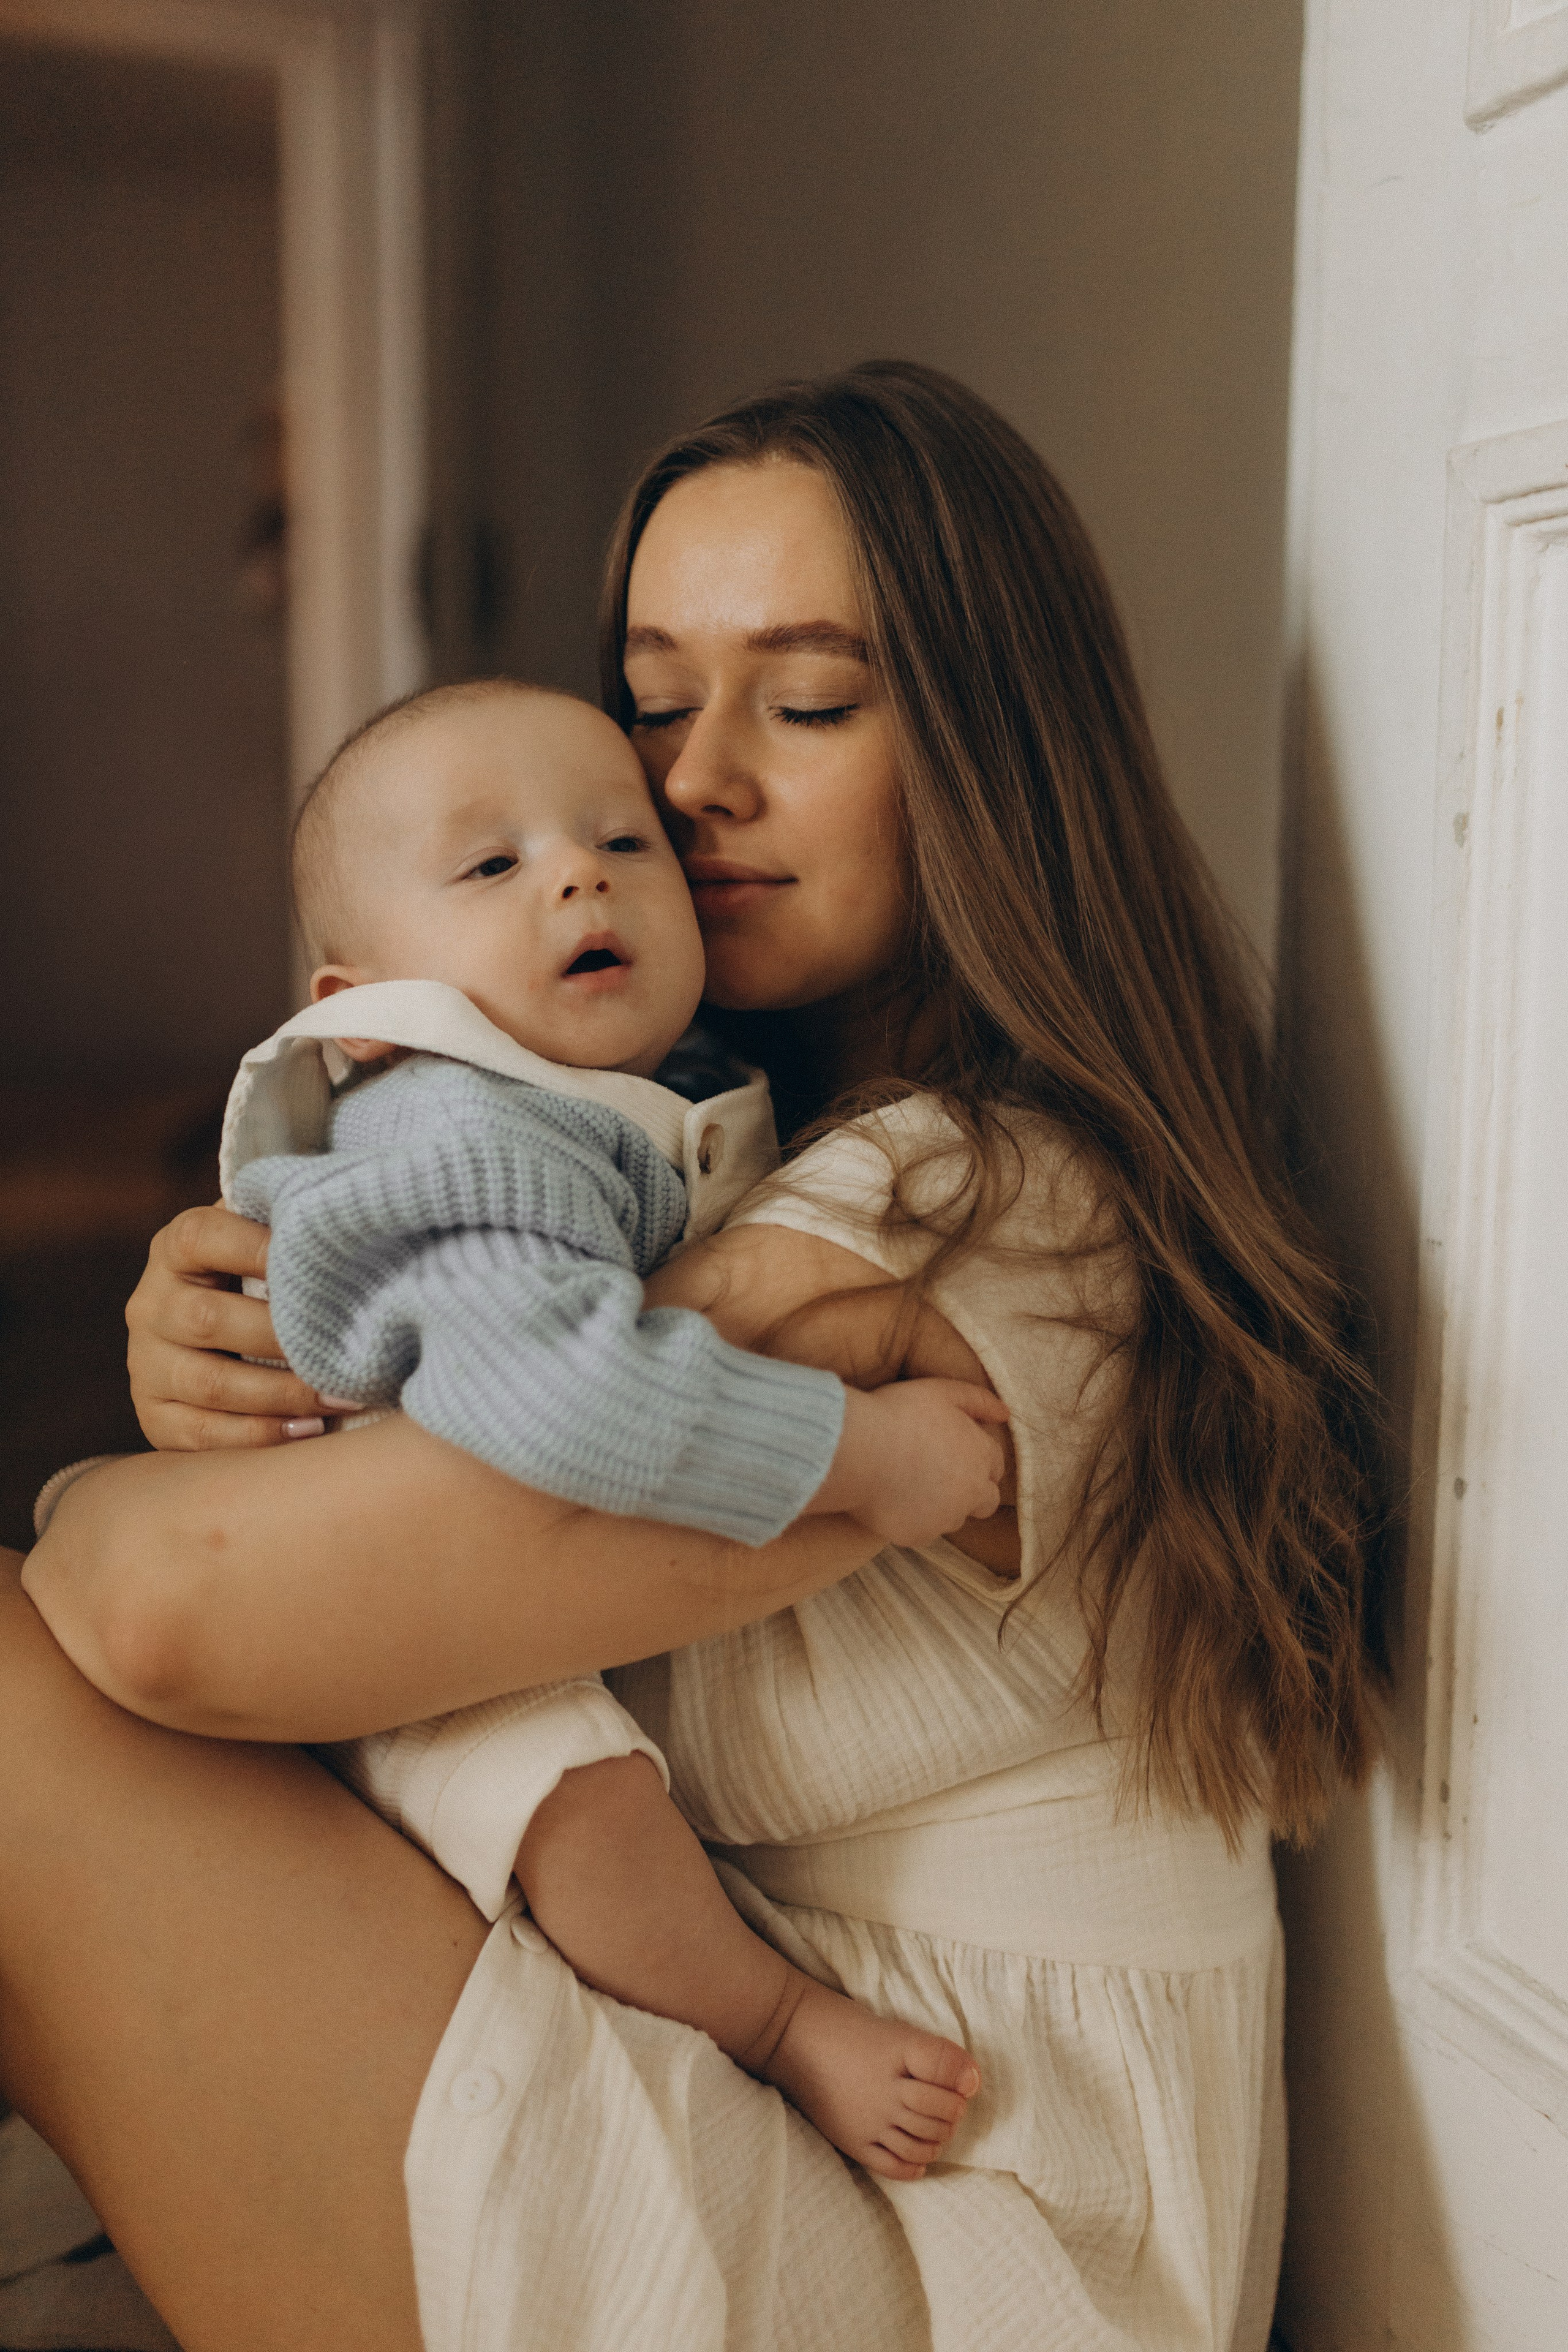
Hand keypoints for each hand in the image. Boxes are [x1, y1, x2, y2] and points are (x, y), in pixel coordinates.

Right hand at [125, 1204, 333, 1450]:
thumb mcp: (264, 1239)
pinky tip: (310, 1430)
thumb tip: (341, 1209)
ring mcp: (147, 1364)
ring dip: (284, 1395)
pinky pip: (203, 1434)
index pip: (202, 1237)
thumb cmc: (265, 1278)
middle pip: (208, 1320)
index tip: (322, 1262)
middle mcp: (151, 1305)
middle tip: (349, 1349)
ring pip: (211, 1384)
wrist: (216, 1333)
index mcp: (175, 1249)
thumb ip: (287, 1221)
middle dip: (284, 1339)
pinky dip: (260, 1436)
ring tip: (343, 1396)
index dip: (257, 1247)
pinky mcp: (156, 1416)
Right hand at [812, 1378, 1009, 1547]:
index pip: (995, 1465)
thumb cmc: (896, 1414)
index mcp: (980, 1455)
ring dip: (941, 1506)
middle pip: (985, 1500)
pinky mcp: (918, 1536)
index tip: (952, 1452)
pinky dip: (913, 1520)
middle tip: (936, 1475)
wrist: (857, 1450)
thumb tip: (1005, 1413)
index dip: (976, 1458)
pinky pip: (923, 1532)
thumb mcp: (941, 1391)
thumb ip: (978, 1400)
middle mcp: (971, 1492)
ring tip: (909, 1485)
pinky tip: (892, 1500)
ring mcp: (945, 1518)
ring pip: (953, 1518)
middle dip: (970, 1491)